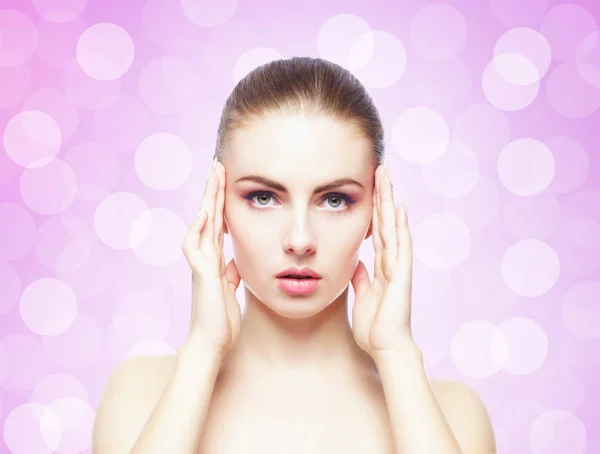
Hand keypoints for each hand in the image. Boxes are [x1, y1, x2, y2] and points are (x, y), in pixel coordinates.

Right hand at [181, 157, 241, 359]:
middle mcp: (205, 258)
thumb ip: (230, 273)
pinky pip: (194, 249)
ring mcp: (201, 266)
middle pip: (209, 216)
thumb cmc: (220, 321)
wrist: (211, 345)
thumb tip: (234, 262)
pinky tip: (205, 213)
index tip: (225, 180)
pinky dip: (197, 230)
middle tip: (217, 165)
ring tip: (213, 176)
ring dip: (207, 200)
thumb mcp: (230, 290)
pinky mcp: (201, 277)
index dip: (221, 201)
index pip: (217, 223)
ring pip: (201, 225)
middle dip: (213, 190)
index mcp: (214, 260)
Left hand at [350, 161, 414, 358]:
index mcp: (381, 265)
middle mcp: (392, 261)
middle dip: (383, 194)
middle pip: (386, 221)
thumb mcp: (362, 294)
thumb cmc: (375, 326)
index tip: (371, 184)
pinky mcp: (401, 276)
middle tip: (380, 167)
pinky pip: (401, 246)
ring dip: (390, 201)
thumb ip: (362, 277)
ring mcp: (398, 267)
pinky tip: (400, 208)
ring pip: (394, 226)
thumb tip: (357, 262)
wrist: (386, 347)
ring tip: (387, 176)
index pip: (377, 228)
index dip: (374, 206)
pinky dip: (400, 227)